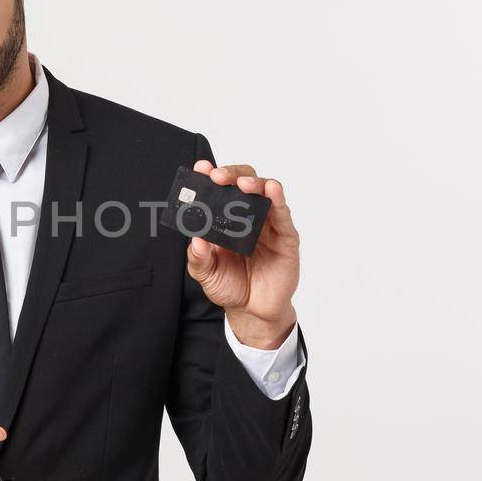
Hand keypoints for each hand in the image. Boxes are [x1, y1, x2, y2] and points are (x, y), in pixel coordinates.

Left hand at [184, 159, 299, 349]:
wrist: (253, 311)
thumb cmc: (230, 286)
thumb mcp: (206, 274)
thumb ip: (198, 259)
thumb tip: (195, 240)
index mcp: (226, 219)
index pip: (220, 190)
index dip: (211, 176)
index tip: (200, 169)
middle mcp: (248, 217)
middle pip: (244, 182)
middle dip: (232, 174)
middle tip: (218, 177)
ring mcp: (268, 225)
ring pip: (265, 193)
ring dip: (255, 183)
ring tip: (243, 184)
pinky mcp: (286, 238)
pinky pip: (283, 215)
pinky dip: (278, 200)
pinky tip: (272, 190)